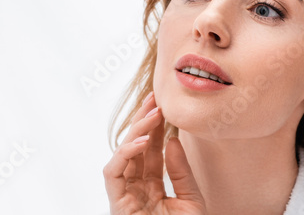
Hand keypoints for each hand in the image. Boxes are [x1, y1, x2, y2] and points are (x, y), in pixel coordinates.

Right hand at [103, 92, 205, 214]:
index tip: (163, 107)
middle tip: (155, 99)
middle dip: (143, 122)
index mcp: (151, 189)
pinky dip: (126, 153)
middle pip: (134, 148)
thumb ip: (181, 173)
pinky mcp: (116, 204)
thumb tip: (172, 140)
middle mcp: (135, 190)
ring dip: (137, 131)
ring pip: (121, 155)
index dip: (156, 129)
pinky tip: (144, 140)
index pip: (150, 153)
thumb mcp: (191, 200)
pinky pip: (113, 172)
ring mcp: (124, 196)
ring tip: (155, 114)